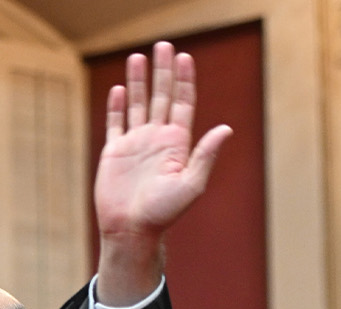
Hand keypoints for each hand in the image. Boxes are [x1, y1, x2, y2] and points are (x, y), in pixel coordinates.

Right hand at [94, 43, 231, 304]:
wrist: (132, 231)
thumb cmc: (163, 213)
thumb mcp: (191, 184)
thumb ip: (205, 155)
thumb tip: (226, 129)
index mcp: (177, 144)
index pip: (182, 103)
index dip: (184, 80)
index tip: (185, 58)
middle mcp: (157, 139)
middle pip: (161, 96)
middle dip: (163, 71)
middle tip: (164, 45)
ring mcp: (135, 144)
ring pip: (138, 105)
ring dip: (139, 81)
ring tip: (139, 57)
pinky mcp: (114, 153)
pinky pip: (115, 124)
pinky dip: (117, 106)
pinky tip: (120, 89)